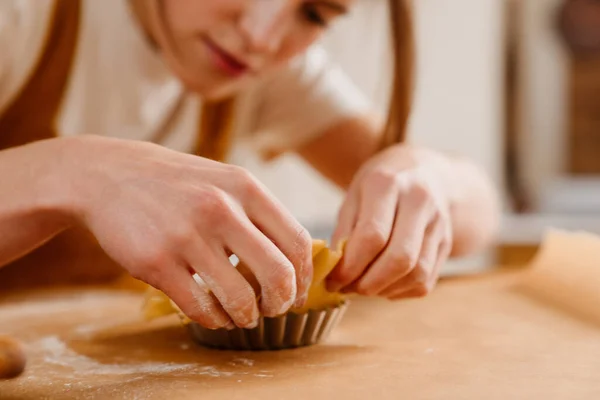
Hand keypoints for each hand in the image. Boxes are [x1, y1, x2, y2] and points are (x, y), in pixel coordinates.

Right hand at [63, 136, 311, 328]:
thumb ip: (259, 214)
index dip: (305, 276)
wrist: (108, 174)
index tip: (298, 292)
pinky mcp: (156, 262)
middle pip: (278, 275)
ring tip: (244, 316)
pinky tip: (215, 316)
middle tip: (274, 309)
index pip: (297, 241)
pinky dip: (215, 320)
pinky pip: (200, 308)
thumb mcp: (224, 181)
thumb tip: (293, 262)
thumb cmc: (177, 183)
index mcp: (245, 188)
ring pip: (239, 299)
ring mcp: (187, 236)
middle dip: (282, 302)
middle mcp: (220, 209)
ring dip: (247, 316)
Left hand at [327, 145, 452, 298]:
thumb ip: (344, 233)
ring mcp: (439, 223)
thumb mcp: (354, 197)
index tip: (334, 280)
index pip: (373, 236)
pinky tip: (384, 283)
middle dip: (369, 284)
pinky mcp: (447, 243)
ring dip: (385, 290)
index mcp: (388, 184)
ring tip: (364, 286)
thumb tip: (335, 273)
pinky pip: (426, 281)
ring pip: (417, 274)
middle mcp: (420, 200)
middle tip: (348, 288)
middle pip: (400, 258)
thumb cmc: (380, 186)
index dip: (351, 266)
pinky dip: (400, 291)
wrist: (423, 170)